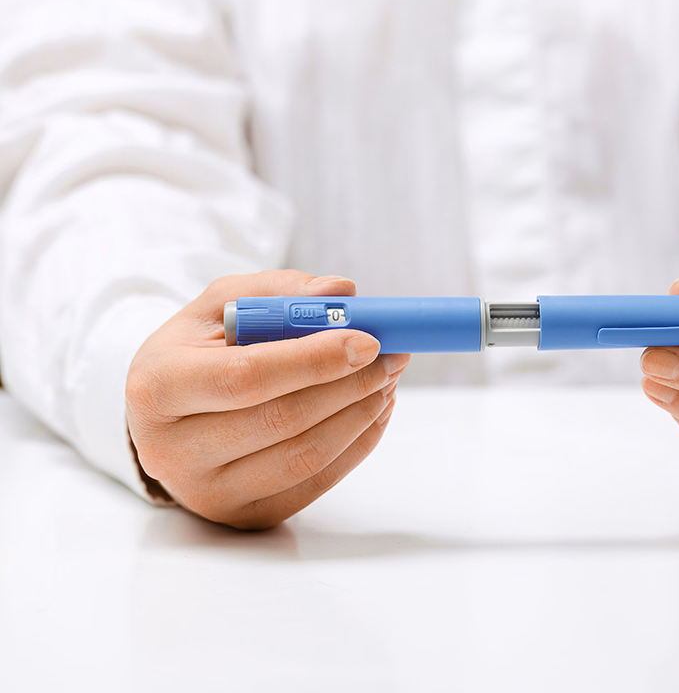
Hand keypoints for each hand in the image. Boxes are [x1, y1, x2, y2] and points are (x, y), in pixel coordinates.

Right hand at [126, 270, 408, 528]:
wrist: (164, 413)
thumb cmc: (197, 349)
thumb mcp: (221, 304)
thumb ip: (279, 291)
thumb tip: (342, 293)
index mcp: (157, 388)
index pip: (246, 378)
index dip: (313, 360)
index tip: (368, 341)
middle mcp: (172, 450)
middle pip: (282, 421)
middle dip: (350, 385)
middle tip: (394, 356)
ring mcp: (207, 492)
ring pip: (305, 457)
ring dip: (361, 414)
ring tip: (388, 379)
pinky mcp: (243, 515)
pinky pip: (315, 483)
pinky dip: (357, 444)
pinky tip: (374, 410)